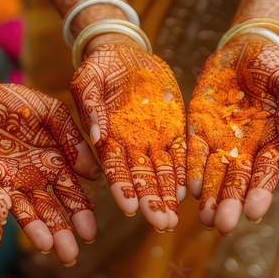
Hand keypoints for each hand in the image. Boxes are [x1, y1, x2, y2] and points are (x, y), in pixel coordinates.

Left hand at [0, 76, 100, 265]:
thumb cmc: (15, 101)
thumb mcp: (50, 112)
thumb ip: (71, 138)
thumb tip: (96, 173)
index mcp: (55, 163)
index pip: (72, 194)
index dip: (80, 214)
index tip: (88, 234)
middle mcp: (33, 180)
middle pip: (50, 211)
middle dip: (61, 234)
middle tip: (70, 256)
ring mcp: (8, 184)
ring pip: (25, 213)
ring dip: (36, 232)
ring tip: (47, 249)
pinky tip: (6, 232)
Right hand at [70, 37, 185, 231]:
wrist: (124, 53)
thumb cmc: (100, 66)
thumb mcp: (88, 78)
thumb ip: (89, 105)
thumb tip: (95, 134)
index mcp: (107, 137)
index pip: (115, 168)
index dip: (122, 188)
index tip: (130, 208)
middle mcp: (130, 145)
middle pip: (142, 177)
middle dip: (151, 201)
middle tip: (161, 224)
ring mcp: (153, 138)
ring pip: (163, 172)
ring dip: (168, 195)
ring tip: (175, 219)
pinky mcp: (172, 128)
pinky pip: (181, 153)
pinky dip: (185, 171)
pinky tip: (190, 190)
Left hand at [188, 37, 278, 232]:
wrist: (245, 47)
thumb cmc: (274, 64)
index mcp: (274, 141)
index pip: (268, 172)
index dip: (261, 192)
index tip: (255, 212)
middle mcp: (248, 149)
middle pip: (239, 181)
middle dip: (231, 203)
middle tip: (224, 225)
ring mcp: (223, 141)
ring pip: (215, 175)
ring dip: (210, 197)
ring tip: (205, 219)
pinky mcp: (200, 129)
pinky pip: (194, 154)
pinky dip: (192, 171)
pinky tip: (188, 190)